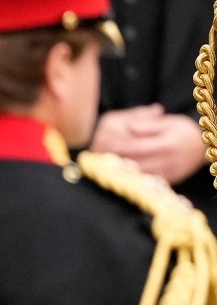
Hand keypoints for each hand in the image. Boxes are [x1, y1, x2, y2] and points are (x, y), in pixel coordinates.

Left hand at [90, 105, 204, 183]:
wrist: (205, 144)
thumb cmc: (183, 130)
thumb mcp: (168, 122)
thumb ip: (147, 124)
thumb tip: (130, 127)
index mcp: (167, 142)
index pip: (137, 147)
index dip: (119, 148)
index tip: (102, 146)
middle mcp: (170, 159)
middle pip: (137, 163)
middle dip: (117, 162)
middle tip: (98, 160)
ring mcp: (171, 172)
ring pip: (142, 175)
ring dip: (124, 172)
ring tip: (106, 168)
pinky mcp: (172, 180)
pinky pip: (151, 182)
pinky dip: (136, 179)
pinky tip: (123, 176)